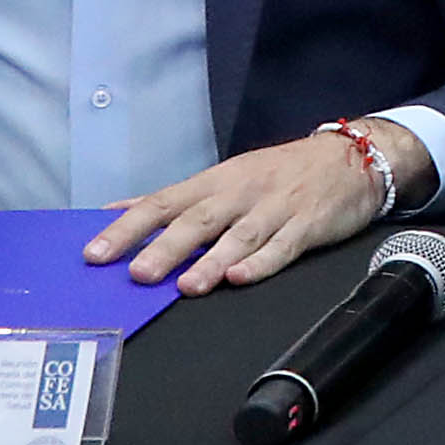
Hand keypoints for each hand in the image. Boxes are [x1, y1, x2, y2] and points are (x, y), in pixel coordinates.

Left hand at [86, 124, 406, 291]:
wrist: (349, 158)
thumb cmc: (279, 173)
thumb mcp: (222, 178)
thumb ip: (171, 199)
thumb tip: (114, 210)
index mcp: (213, 184)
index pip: (162, 204)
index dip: (127, 228)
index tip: (95, 253)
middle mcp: (239, 194)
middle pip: (197, 221)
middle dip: (165, 247)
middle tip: (136, 274)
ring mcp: (274, 209)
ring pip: (239, 236)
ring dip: (211, 261)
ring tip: (188, 286)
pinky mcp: (308, 225)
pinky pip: (284, 245)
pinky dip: (262, 262)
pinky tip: (242, 277)